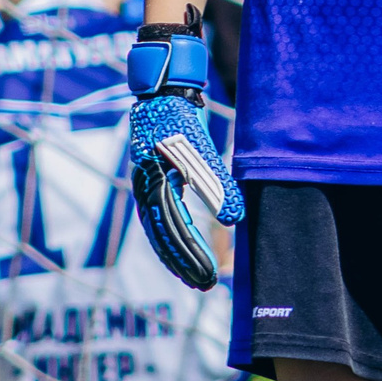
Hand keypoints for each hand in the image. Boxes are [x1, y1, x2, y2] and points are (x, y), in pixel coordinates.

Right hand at [127, 25, 242, 290]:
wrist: (160, 92)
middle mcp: (147, 193)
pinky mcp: (154, 182)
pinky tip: (185, 246)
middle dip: (184, 264)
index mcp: (155, 188)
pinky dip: (172, 238)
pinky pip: (162, 219)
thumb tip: (235, 219)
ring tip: (195, 277)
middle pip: (164, 239)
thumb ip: (216, 184)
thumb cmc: (179, 119)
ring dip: (178, 255)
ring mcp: (147, 188)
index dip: (191, 259)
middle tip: (205, 287)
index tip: (208, 280)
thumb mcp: (200, 151)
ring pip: (161, 232)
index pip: (174, 234)